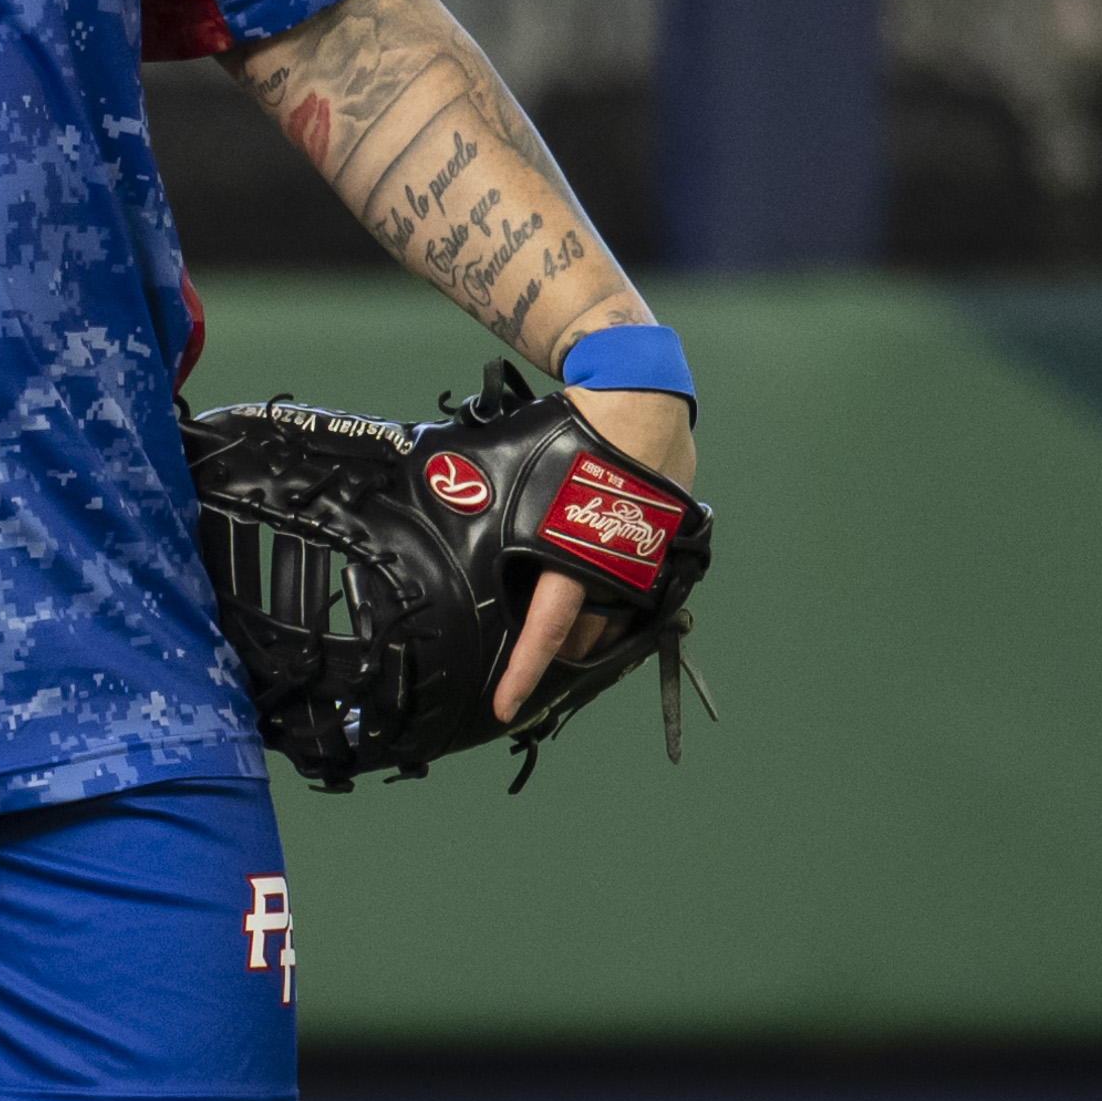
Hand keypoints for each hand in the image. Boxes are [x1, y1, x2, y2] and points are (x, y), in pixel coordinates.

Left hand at [495, 384, 696, 720]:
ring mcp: (645, 558)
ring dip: (591, 628)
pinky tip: (597, 595)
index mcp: (569, 549)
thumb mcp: (514, 464)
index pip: (547, 627)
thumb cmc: (569, 428)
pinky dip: (614, 598)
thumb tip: (437, 505)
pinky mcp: (664, 546)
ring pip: (614, 618)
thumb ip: (482, 499)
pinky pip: (636, 590)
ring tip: (563, 630)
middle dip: (560, 651)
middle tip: (529, 659)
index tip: (505, 706)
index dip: (525, 671)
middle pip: (585, 634)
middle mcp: (613, 563)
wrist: (637, 393)